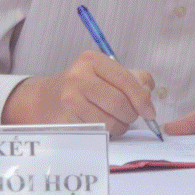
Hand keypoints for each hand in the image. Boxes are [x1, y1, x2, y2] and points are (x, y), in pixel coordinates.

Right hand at [7, 50, 156, 136]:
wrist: (45, 100)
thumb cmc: (81, 86)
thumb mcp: (104, 72)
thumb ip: (131, 77)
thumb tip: (148, 90)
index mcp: (92, 60)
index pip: (126, 80)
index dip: (142, 99)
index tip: (150, 111)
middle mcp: (79, 77)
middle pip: (120, 103)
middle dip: (132, 115)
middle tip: (130, 117)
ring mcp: (70, 99)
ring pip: (110, 122)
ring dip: (120, 127)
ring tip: (114, 121)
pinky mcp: (66, 120)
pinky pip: (97, 132)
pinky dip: (106, 133)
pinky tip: (100, 125)